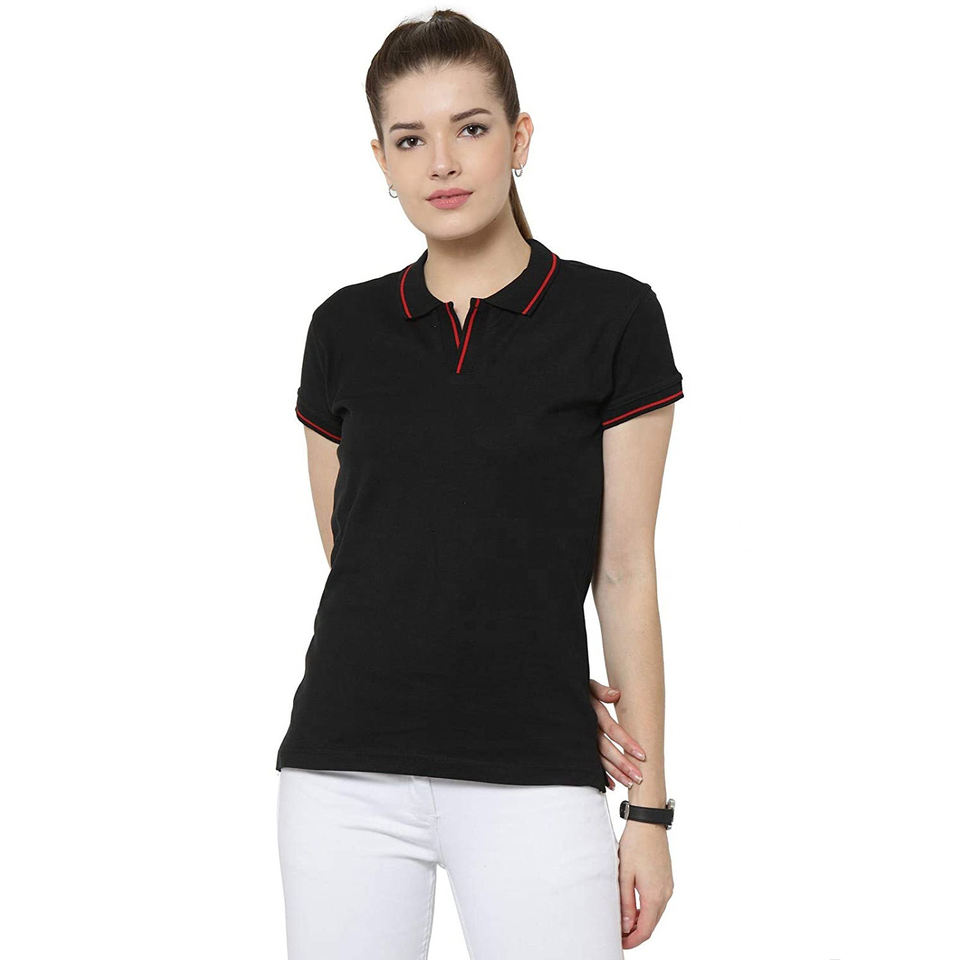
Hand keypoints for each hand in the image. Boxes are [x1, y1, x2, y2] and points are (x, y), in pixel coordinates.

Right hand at [588, 680, 646, 789]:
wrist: (556, 697)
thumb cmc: (577, 690)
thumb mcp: (588, 686)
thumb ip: (601, 690)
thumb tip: (616, 694)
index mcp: (592, 714)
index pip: (612, 730)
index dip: (626, 743)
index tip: (642, 755)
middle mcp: (587, 729)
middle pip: (607, 749)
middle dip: (623, 764)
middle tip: (639, 777)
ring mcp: (583, 739)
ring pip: (599, 759)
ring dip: (614, 772)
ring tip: (629, 783)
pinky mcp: (580, 746)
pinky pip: (590, 762)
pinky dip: (601, 774)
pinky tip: (611, 784)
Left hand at [617, 821, 673, 946]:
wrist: (648, 823)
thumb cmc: (635, 845)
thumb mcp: (624, 876)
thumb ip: (626, 903)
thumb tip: (626, 926)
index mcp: (655, 896)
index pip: (646, 930)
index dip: (632, 940)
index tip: (620, 943)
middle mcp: (666, 894)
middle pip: (652, 924)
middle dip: (636, 932)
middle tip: (619, 933)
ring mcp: (668, 886)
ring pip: (656, 913)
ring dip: (642, 920)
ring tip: (624, 920)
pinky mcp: (667, 879)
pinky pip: (658, 901)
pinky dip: (647, 909)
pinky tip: (634, 905)